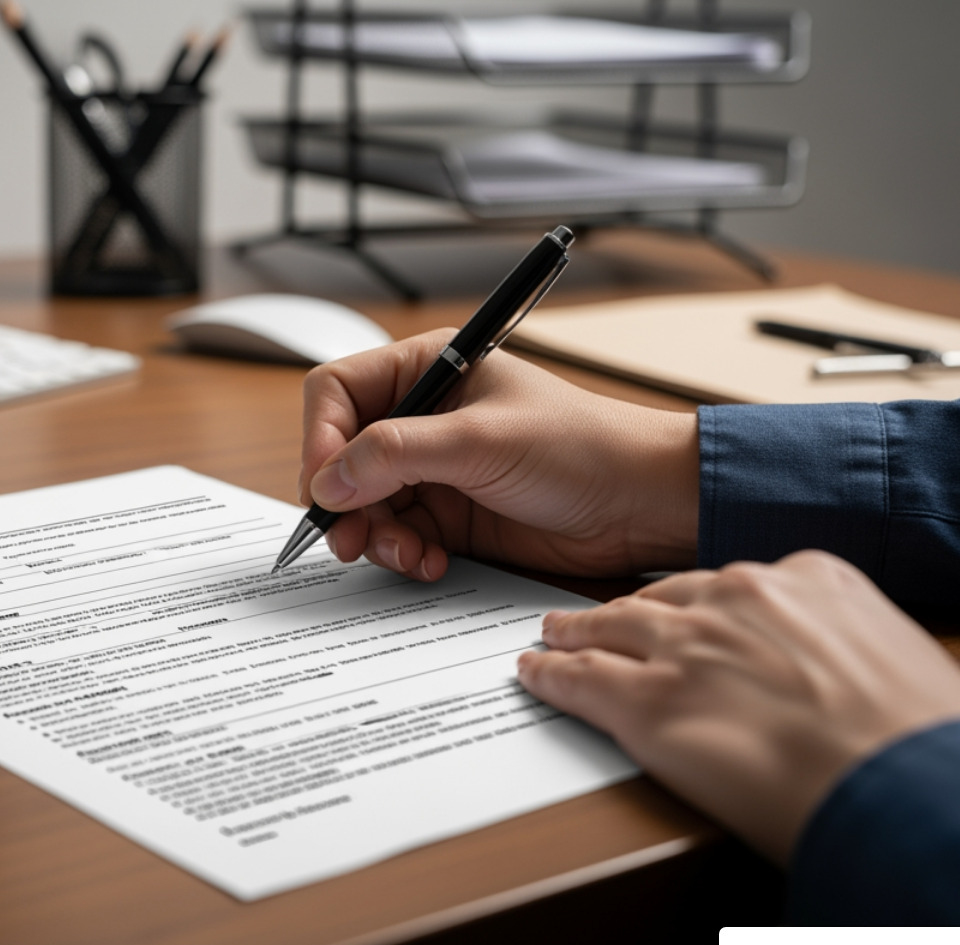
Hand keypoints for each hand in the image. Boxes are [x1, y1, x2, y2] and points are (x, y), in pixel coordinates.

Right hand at [300, 330, 699, 580]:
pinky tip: (431, 561)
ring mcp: (432, 468)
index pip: (337, 393)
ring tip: (408, 552)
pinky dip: (402, 553)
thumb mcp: (481, 441)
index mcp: (427, 368)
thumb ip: (396, 454)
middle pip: (340, 455)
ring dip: (375, 535)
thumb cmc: (581, 447)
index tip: (324, 486)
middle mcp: (422, 415)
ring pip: (362, 503)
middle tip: (352, 539)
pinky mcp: (447, 515)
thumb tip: (328, 480)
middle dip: (344, 500)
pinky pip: (395, 535)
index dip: (320, 438)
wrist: (640, 505)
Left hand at [516, 551, 959, 862]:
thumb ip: (844, 653)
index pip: (735, 586)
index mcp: (809, 579)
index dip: (705, 606)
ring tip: (554, 636)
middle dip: (629, 611)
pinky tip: (534, 674)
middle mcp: (738, 599)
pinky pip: (581, 680)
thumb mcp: (898, 662)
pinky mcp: (647, 703)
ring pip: (610, 628)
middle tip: (599, 618)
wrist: (903, 784)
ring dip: (577, 633)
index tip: (692, 614)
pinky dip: (551, 676)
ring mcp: (686, 647)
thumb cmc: (916, 740)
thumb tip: (834, 681)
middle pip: (661, 598)